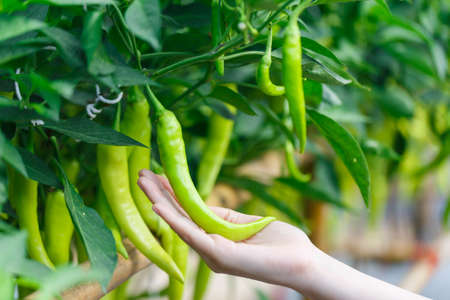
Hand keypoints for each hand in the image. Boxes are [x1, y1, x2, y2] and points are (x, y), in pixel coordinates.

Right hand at [137, 169, 316, 289]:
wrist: (302, 262)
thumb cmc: (280, 243)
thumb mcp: (247, 222)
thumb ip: (223, 216)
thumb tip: (202, 205)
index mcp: (215, 238)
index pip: (187, 212)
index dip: (171, 193)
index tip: (156, 174)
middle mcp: (208, 247)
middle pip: (178, 216)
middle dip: (159, 193)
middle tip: (140, 172)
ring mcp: (212, 253)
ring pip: (179, 223)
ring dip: (159, 200)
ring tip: (142, 181)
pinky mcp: (220, 256)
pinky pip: (192, 234)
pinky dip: (173, 219)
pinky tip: (157, 206)